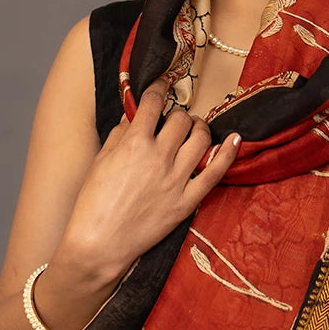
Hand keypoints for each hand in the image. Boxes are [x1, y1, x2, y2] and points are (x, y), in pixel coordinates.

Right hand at [55, 78, 239, 287]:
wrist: (100, 244)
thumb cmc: (94, 203)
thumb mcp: (101, 160)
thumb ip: (120, 134)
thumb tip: (134, 116)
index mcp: (134, 143)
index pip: (153, 102)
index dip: (158, 88)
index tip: (161, 85)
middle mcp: (159, 157)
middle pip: (181, 119)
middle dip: (177, 114)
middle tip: (174, 120)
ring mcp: (176, 179)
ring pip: (201, 138)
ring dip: (199, 128)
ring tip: (194, 130)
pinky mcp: (188, 200)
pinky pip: (216, 172)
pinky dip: (228, 153)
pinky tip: (235, 139)